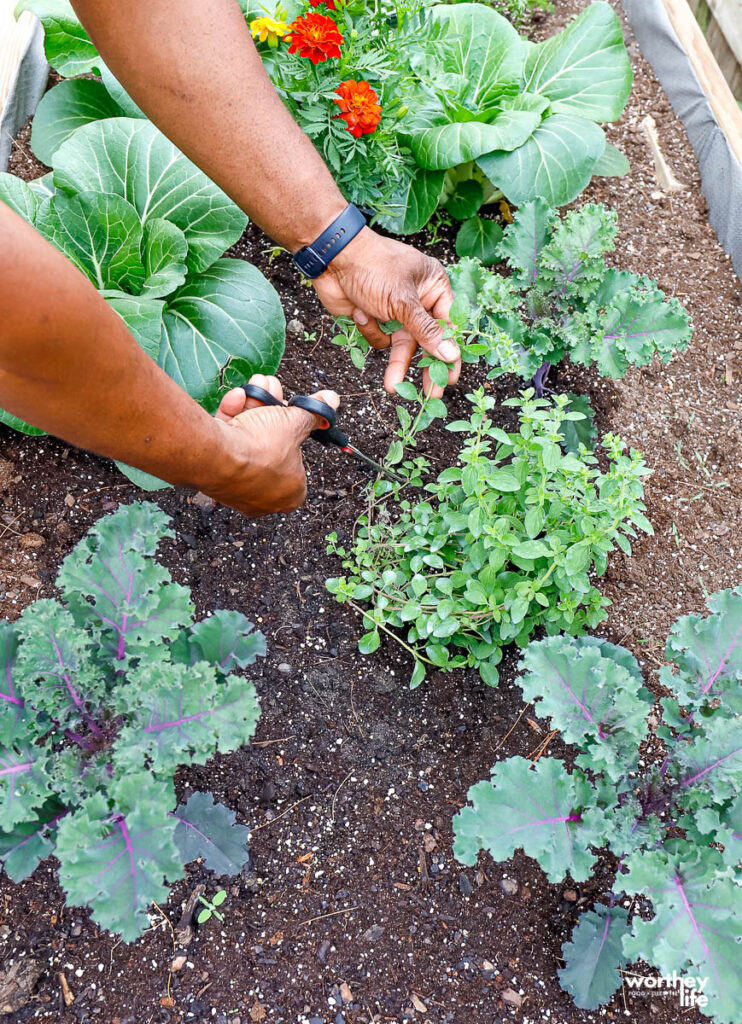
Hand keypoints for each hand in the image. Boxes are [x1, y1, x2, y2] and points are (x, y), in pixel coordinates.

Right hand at [205, 374, 339, 516]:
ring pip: (248, 439)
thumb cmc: (259, 450)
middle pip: (271, 444)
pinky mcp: (214, 474)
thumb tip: (330, 401)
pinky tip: (237, 397)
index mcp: (291, 494)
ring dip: (253, 407)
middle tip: (273, 389)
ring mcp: (237, 486)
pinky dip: (232, 417)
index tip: (293, 409)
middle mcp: (264, 496)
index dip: (295, 430)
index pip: (299, 458)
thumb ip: (314, 413)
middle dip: (272, 410)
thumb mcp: (294, 424)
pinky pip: (228, 442)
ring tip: (257, 384)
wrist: (214, 457)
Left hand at [312, 227, 459, 397]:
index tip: (451, 378)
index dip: (450, 352)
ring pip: (401, 345)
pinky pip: (380, 338)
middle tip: (431, 395)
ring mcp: (396, 310)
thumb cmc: (373, 267)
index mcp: (434, 287)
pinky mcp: (376, 318)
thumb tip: (451, 354)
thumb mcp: (403, 301)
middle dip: (425, 367)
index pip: (449, 325)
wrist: (331, 258)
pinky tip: (360, 313)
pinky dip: (370, 330)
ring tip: (391, 386)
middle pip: (427, 341)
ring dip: (395, 363)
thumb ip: (426, 331)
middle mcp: (419, 300)